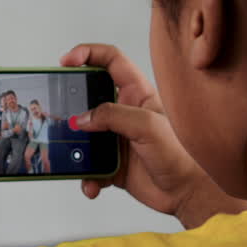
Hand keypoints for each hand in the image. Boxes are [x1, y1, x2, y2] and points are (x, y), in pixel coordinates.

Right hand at [61, 44, 226, 219]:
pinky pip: (89, 166)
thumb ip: (111, 115)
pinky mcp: (112, 163)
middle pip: (88, 97)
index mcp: (137, 93)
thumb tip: (82, 119)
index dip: (88, 53)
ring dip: (76, 147)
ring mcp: (116, 138)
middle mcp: (124, 113)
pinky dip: (86, 176)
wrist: (188, 193)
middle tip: (58, 109)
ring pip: (84, 134)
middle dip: (71, 103)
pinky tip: (93, 184)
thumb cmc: (182, 154)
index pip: (110, 61)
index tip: (66, 61)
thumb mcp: (147, 125)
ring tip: (74, 156)